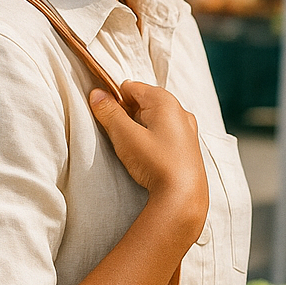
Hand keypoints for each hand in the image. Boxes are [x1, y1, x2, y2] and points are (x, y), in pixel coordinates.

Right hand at [90, 81, 207, 233]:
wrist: (183, 197)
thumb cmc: (156, 163)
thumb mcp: (125, 136)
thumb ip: (109, 113)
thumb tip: (96, 94)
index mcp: (165, 101)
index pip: (131, 87)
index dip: (114, 100)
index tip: (107, 118)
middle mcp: (180, 111)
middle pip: (143, 102)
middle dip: (127, 115)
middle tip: (120, 137)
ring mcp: (187, 130)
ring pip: (154, 119)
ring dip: (139, 129)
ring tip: (134, 150)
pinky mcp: (188, 147)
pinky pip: (165, 134)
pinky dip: (152, 140)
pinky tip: (148, 157)